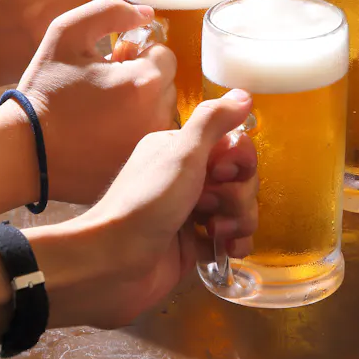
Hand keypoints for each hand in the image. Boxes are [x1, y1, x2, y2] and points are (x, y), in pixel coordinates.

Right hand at [16, 0, 178, 204]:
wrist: (25, 151)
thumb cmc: (45, 90)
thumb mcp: (67, 33)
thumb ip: (111, 11)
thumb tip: (146, 15)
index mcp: (144, 80)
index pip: (164, 55)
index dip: (137, 54)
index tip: (111, 63)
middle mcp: (157, 115)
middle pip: (166, 83)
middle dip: (142, 79)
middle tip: (105, 87)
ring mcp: (151, 144)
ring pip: (161, 111)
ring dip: (142, 105)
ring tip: (105, 109)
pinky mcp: (142, 164)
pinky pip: (153, 138)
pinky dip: (136, 130)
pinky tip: (106, 132)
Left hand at [33, 92, 256, 328]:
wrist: (113, 264)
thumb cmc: (147, 202)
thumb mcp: (181, 154)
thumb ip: (213, 121)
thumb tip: (244, 94)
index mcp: (181, 150)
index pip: (233, 146)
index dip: (238, 161)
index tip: (221, 173)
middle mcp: (188, 177)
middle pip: (240, 179)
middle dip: (238, 195)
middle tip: (212, 207)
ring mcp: (193, 213)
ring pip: (240, 208)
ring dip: (238, 220)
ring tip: (216, 233)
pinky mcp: (195, 244)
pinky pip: (232, 237)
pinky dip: (235, 243)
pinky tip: (226, 250)